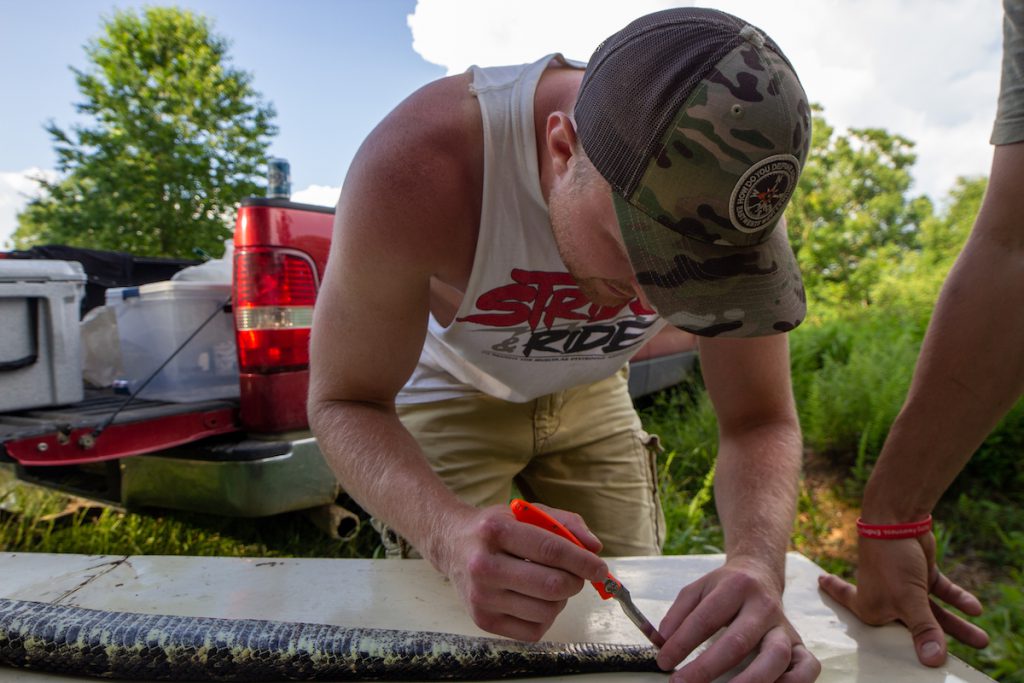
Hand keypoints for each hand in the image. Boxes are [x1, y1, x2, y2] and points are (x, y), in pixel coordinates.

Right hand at [437, 503, 607, 640]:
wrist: (452, 544)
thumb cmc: (497, 528)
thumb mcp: (528, 512)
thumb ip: (565, 524)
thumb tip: (594, 548)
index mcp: (496, 531)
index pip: (551, 550)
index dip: (583, 561)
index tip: (600, 568)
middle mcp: (484, 565)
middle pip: (551, 585)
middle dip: (576, 581)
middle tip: (576, 576)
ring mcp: (481, 596)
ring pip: (547, 610)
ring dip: (561, 599)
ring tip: (549, 584)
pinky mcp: (482, 620)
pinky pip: (534, 630)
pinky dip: (546, 616)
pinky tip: (534, 599)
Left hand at [657, 557, 819, 681]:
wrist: (760, 574)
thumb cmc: (725, 588)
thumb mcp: (698, 589)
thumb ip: (678, 614)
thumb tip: (663, 642)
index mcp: (736, 587)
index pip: (706, 618)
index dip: (682, 643)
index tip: (663, 661)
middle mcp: (763, 606)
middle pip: (738, 641)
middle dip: (707, 668)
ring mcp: (784, 626)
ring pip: (775, 657)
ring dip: (750, 682)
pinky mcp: (799, 644)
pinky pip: (807, 667)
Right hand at [817, 532, 988, 665]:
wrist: (897, 520)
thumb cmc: (890, 561)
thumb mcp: (909, 600)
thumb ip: (923, 629)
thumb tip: (933, 661)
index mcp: (872, 609)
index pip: (872, 631)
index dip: (871, 640)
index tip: (844, 621)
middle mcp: (887, 601)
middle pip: (914, 628)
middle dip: (938, 643)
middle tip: (955, 659)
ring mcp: (905, 588)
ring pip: (934, 613)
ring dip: (958, 625)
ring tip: (981, 640)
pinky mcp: (921, 575)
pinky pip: (942, 592)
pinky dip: (958, 598)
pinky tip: (975, 608)